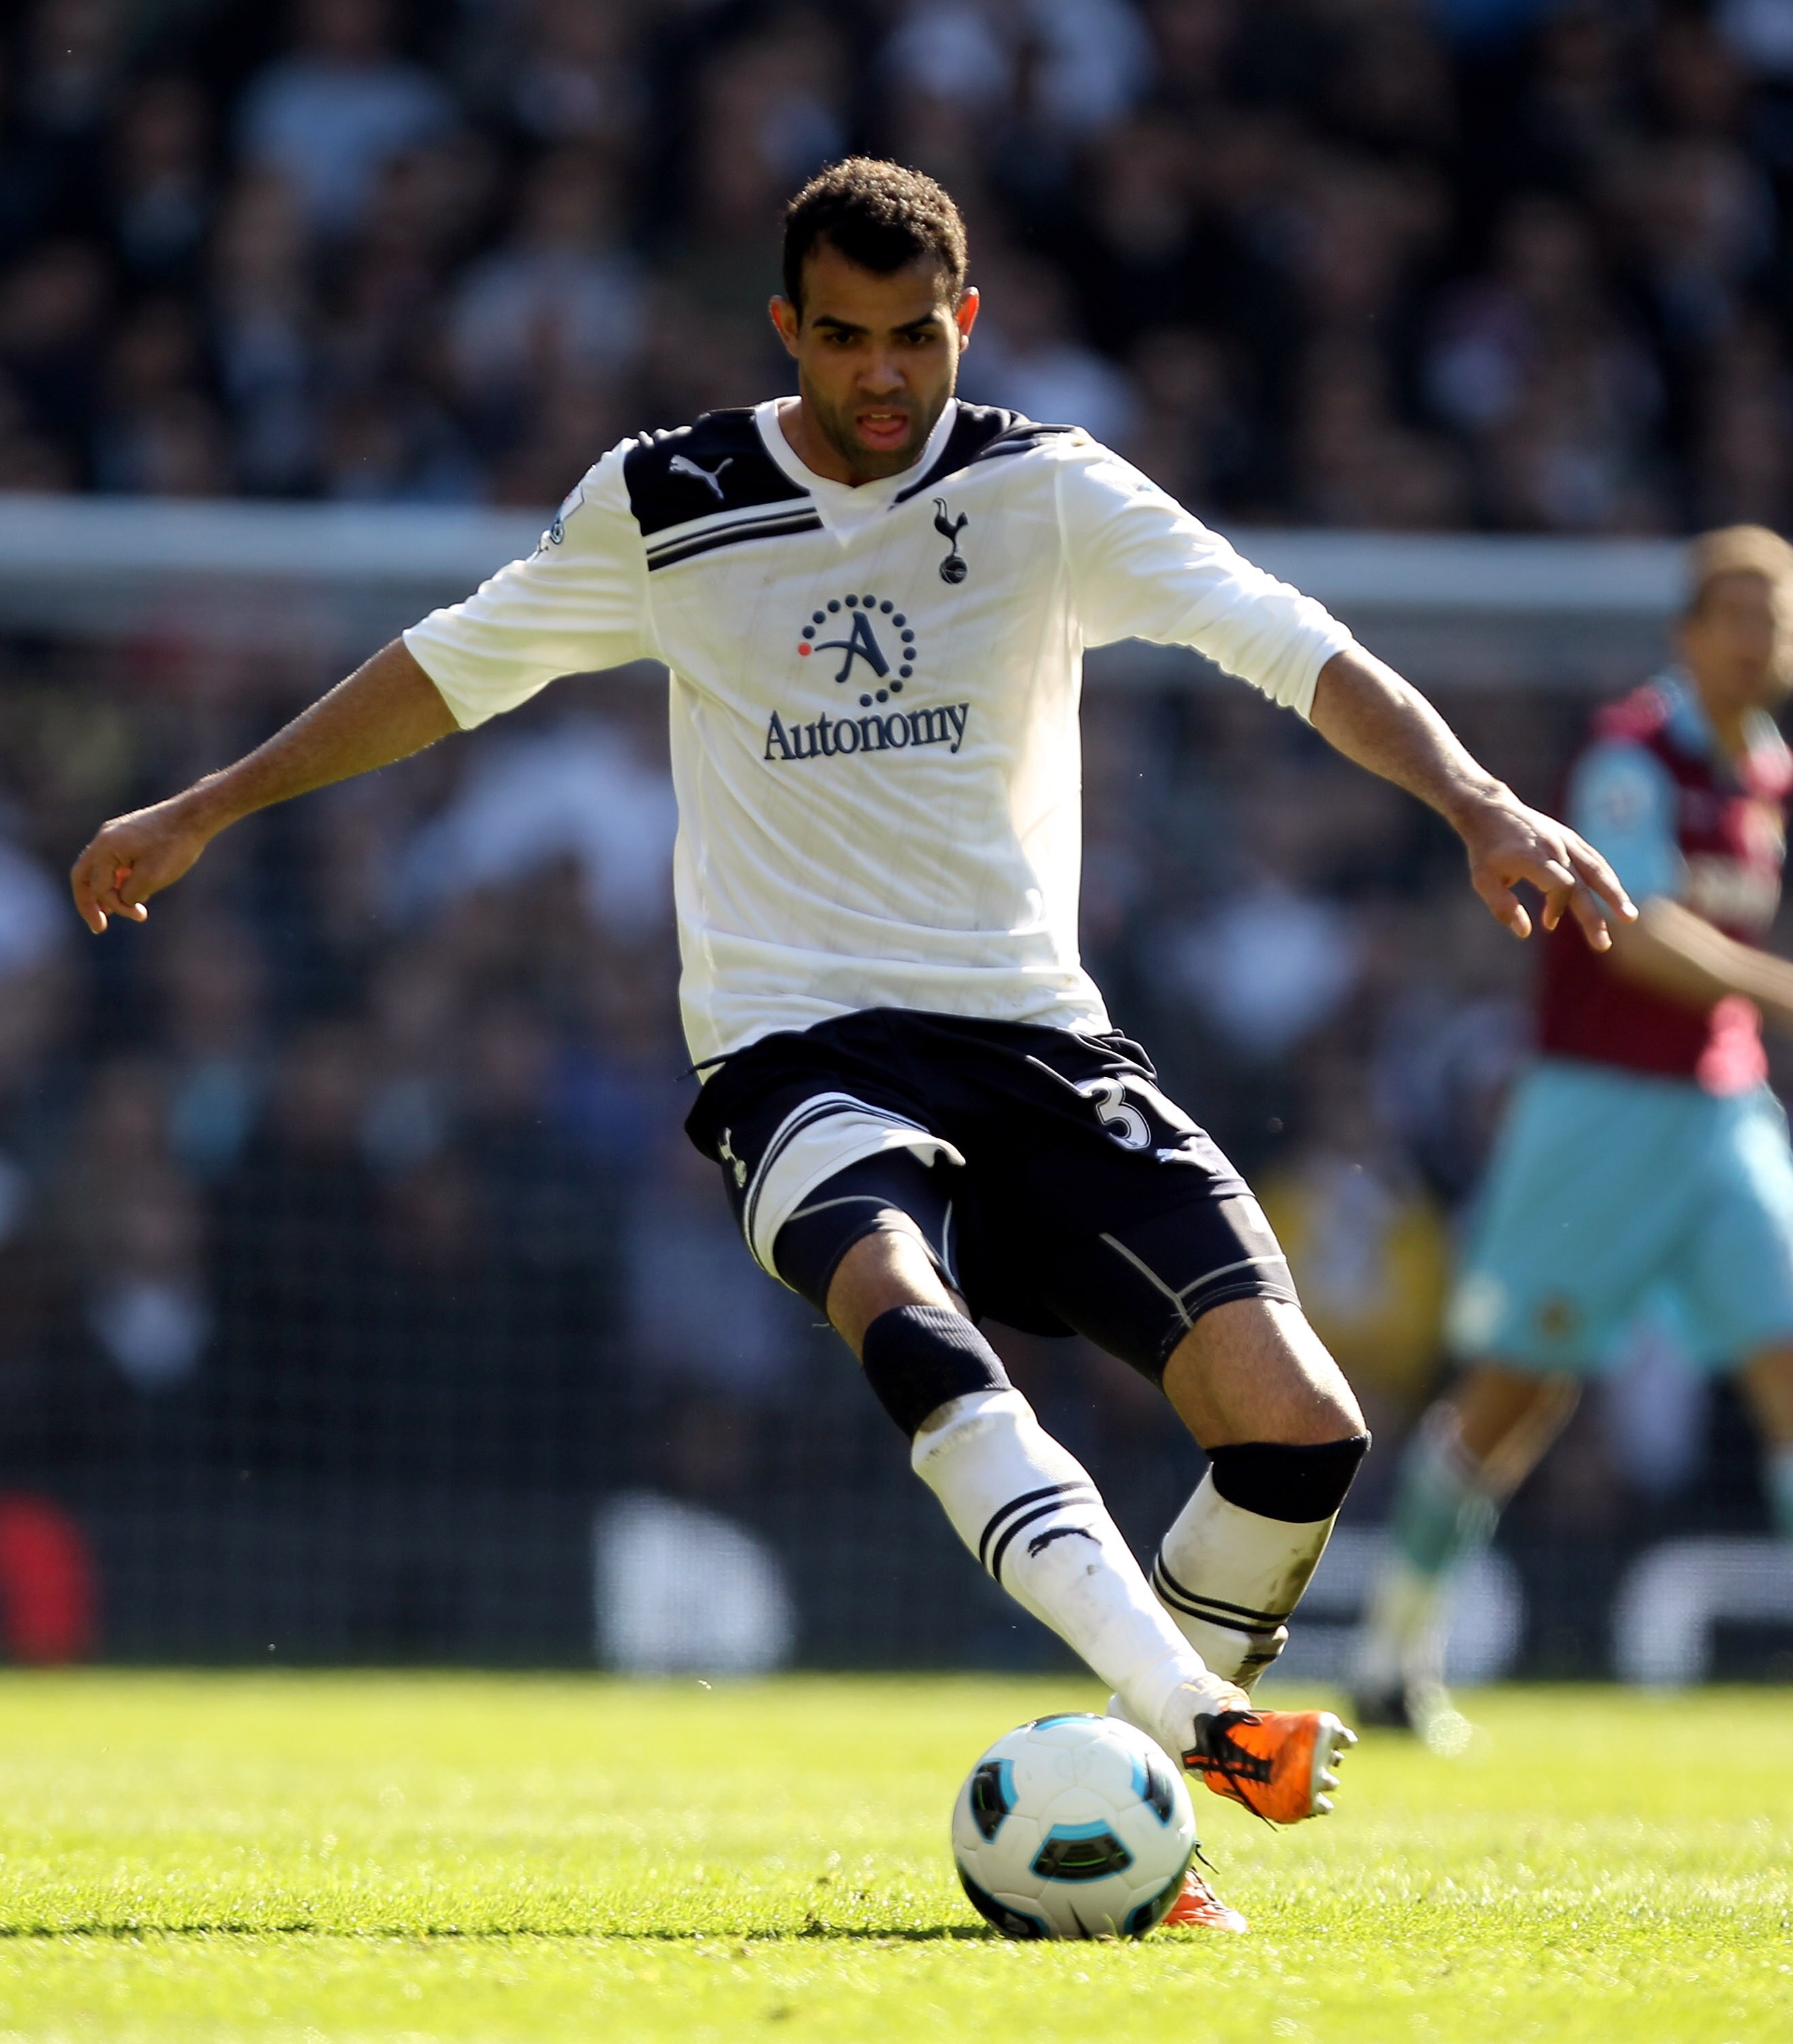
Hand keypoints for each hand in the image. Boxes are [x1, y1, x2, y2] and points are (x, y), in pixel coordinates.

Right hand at [69, 794, 217, 933]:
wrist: (195, 816)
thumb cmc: (175, 845)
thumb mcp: (152, 878)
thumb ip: (130, 894)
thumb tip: (122, 901)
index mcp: (105, 848)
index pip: (99, 887)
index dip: (117, 906)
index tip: (141, 915)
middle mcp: (104, 839)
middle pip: (83, 877)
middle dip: (89, 904)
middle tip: (98, 928)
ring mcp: (114, 835)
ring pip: (99, 869)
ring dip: (104, 892)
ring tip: (110, 914)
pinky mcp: (128, 835)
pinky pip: (114, 861)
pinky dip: (117, 880)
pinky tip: (129, 895)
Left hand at [1455, 788, 1636, 949]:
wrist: (1490, 810)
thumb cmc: (1485, 850)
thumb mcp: (1483, 880)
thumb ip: (1503, 907)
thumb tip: (1526, 932)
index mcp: (1534, 857)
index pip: (1562, 886)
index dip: (1558, 908)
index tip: (1548, 923)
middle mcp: (1555, 847)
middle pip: (1584, 883)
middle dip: (1594, 916)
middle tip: (1603, 945)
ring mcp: (1566, 840)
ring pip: (1596, 869)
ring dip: (1614, 894)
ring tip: (1628, 917)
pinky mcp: (1570, 838)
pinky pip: (1594, 860)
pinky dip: (1606, 878)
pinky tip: (1617, 896)